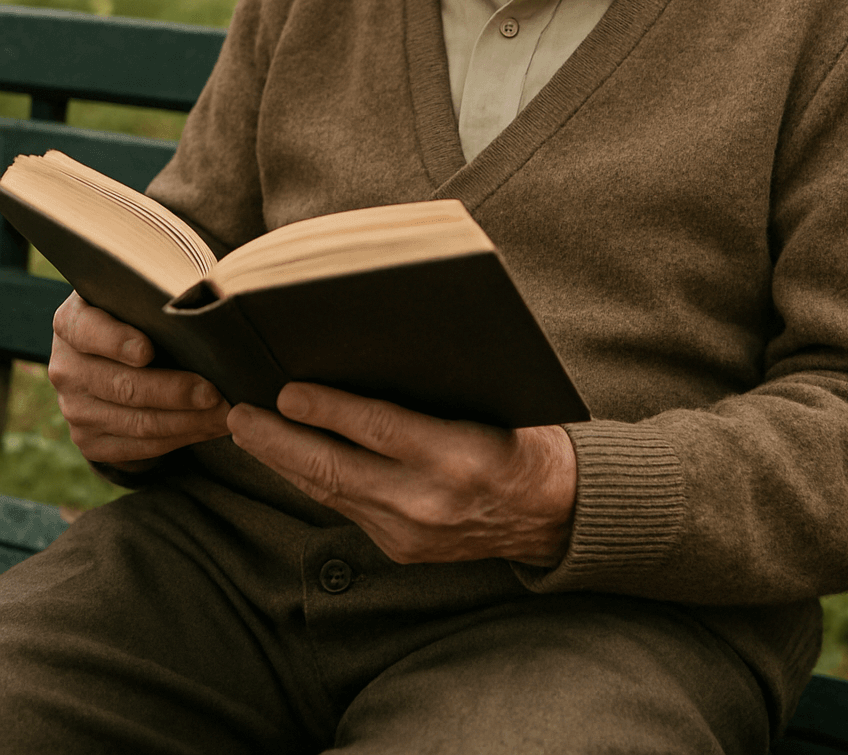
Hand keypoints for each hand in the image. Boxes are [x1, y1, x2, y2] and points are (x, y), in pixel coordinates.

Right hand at [50, 292, 229, 470]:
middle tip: (214, 392)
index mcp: (72, 323)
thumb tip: (207, 303)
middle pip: (122, 386)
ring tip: (224, 414)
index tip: (148, 350)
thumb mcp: (139, 295)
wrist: (114, 354)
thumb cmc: (139, 314)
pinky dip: (180, 439)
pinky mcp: (89, 441)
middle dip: (174, 392)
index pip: (89, 332)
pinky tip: (209, 427)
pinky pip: (139, 448)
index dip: (117, 342)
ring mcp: (74, 409)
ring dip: (187, 422)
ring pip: (136, 423)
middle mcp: (66, 368)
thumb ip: (158, 296)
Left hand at [227, 384, 577, 567]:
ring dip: (283, 462)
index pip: (377, 428)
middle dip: (279, 441)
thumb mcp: (491, 402)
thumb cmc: (523, 437)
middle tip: (239, 413)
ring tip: (247, 431)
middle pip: (336, 469)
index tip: (286, 389)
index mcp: (457, 455)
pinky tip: (289, 460)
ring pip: (331, 493)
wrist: (553, 513)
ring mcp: (410, 532)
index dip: (326, 409)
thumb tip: (367, 351)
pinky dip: (312, 481)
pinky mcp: (400, 549)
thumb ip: (436, 388)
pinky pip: (344, 509)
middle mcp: (428, 501)